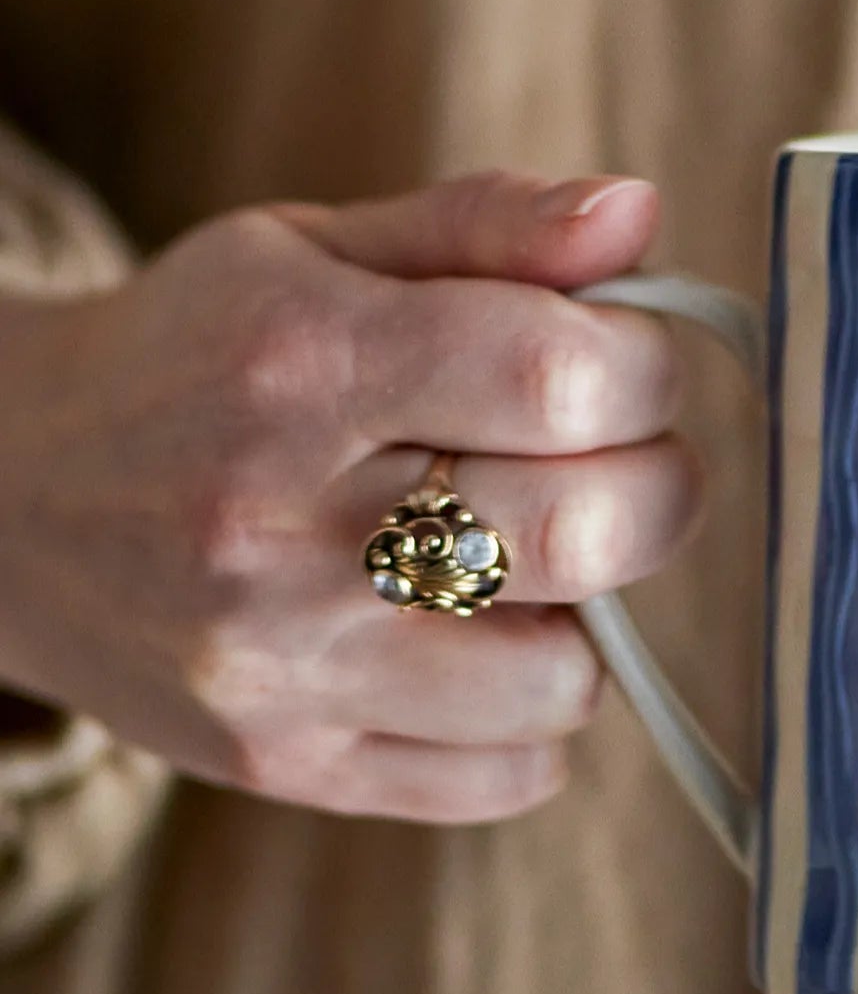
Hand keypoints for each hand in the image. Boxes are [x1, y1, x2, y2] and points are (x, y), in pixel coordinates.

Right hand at [0, 172, 699, 821]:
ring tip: (533, 560)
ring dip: (590, 613)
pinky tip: (481, 642)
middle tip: (622, 463)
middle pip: (584, 532)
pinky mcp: (284, 762)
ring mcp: (278, 666)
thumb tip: (640, 214)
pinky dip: (533, 716)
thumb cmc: (199, 357)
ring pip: (562, 679)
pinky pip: (508, 779)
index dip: (648, 368)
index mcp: (300, 365)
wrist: (2, 502)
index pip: (559, 376)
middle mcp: (280, 528)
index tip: (634, 364)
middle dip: (656, 488)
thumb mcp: (315, 251)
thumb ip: (488, 226)